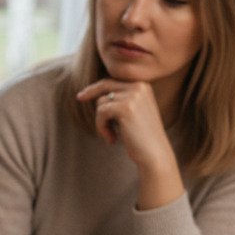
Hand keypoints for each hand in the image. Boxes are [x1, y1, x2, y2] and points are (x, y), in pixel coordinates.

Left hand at [76, 80, 183, 209]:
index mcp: (143, 86)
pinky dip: (101, 126)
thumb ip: (120, 100)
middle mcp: (139, 86)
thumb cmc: (142, 137)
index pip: (113, 81)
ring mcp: (133, 96)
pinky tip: (111, 139)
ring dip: (101, 121)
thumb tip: (95, 93)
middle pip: (105, 86)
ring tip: (111, 135)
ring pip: (101, 102)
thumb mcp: (133, 113)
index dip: (96, 87)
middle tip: (79, 98)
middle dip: (90, 93)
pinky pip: (101, 112)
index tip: (81, 94)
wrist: (155, 154)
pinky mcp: (125, 108)